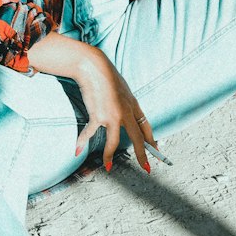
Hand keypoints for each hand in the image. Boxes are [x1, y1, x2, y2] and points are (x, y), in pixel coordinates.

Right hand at [74, 50, 155, 172]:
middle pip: (138, 138)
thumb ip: (124, 102)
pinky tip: (77, 150)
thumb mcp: (122, 88)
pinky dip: (81, 141)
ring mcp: (112, 115)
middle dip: (143, 155)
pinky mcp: (97, 115)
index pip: (146, 127)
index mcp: (133, 105)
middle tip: (147, 169)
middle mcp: (126, 112)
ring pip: (114, 141)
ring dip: (110, 155)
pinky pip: (90, 133)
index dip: (152, 141)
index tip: (157, 151)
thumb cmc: (106, 75)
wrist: (94, 67)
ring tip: (109, 166)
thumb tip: (124, 112)